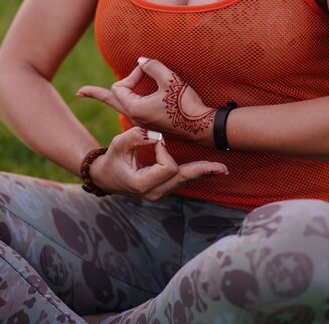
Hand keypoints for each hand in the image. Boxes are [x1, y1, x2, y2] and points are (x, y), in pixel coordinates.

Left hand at [78, 57, 214, 142]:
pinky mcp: (153, 122)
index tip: (146, 69)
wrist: (203, 127)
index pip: (119, 87)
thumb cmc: (186, 104)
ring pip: (122, 105)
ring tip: (95, 94)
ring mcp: (144, 121)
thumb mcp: (169, 79)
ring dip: (115, 95)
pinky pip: (133, 109)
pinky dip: (129, 99)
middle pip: (112, 101)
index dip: (131, 74)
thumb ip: (152, 66)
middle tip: (80, 92)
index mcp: (135, 109)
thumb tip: (141, 61)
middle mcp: (136, 117)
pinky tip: (129, 98)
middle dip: (96, 94)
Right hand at [88, 126, 227, 200]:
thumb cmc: (112, 159)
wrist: (106, 177)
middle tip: (221, 168)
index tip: (154, 140)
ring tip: (221, 169)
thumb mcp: (118, 145)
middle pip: (183, 179)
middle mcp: (154, 192)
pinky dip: (195, 173)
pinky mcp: (165, 187)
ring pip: (186, 181)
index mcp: (142, 184)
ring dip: (202, 172)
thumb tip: (157, 136)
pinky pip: (183, 180)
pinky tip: (211, 170)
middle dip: (201, 171)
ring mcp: (160, 192)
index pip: (166, 167)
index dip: (163, 150)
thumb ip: (136, 137)